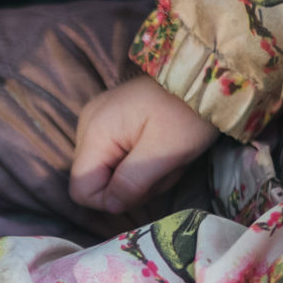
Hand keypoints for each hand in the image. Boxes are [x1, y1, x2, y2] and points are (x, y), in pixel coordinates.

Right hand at [70, 78, 217, 214]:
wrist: (201, 76)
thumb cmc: (187, 112)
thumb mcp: (165, 153)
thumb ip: (132, 182)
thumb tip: (111, 206)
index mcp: (96, 132)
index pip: (81, 189)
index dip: (111, 199)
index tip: (144, 186)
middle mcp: (88, 125)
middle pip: (96, 181)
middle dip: (131, 185)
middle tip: (162, 168)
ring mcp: (98, 120)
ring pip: (108, 171)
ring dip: (139, 174)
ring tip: (165, 156)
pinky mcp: (111, 120)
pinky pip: (116, 155)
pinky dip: (138, 160)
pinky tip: (158, 147)